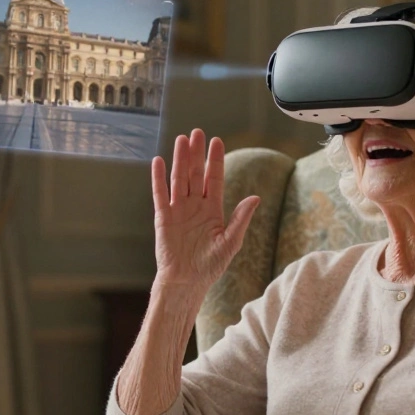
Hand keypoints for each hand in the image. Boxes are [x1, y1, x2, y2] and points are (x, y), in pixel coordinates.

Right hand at [152, 129, 260, 291]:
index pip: (214, 179)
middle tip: (197, 132)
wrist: (187, 282)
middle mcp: (195, 206)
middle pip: (196, 174)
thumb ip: (241, 219)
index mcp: (213, 210)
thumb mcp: (230, 242)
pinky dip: (158, 178)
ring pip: (179, 179)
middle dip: (196, 153)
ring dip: (180, 160)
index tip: (216, 141)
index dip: (215, 160)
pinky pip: (160, 194)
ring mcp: (178, 210)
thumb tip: (256, 198)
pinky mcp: (163, 218)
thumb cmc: (210, 265)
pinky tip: (158, 161)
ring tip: (181, 140)